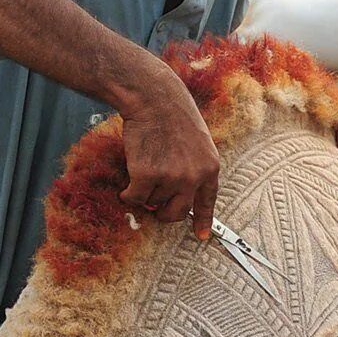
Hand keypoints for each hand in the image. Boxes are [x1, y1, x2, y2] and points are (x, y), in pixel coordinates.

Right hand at [120, 67, 220, 237]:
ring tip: (143, 168)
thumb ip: (192, 169)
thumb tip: (176, 197)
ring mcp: (171, 178)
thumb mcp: (196, 142)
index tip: (201, 236)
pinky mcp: (147, 176)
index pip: (207, 202)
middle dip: (163, 214)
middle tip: (153, 207)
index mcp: (209, 168)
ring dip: (144, 192)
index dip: (203, 221)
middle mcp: (193, 177)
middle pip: (176, 212)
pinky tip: (128, 182)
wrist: (154, 99)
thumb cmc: (172, 116)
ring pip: (152, 203)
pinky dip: (128, 194)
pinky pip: (134, 198)